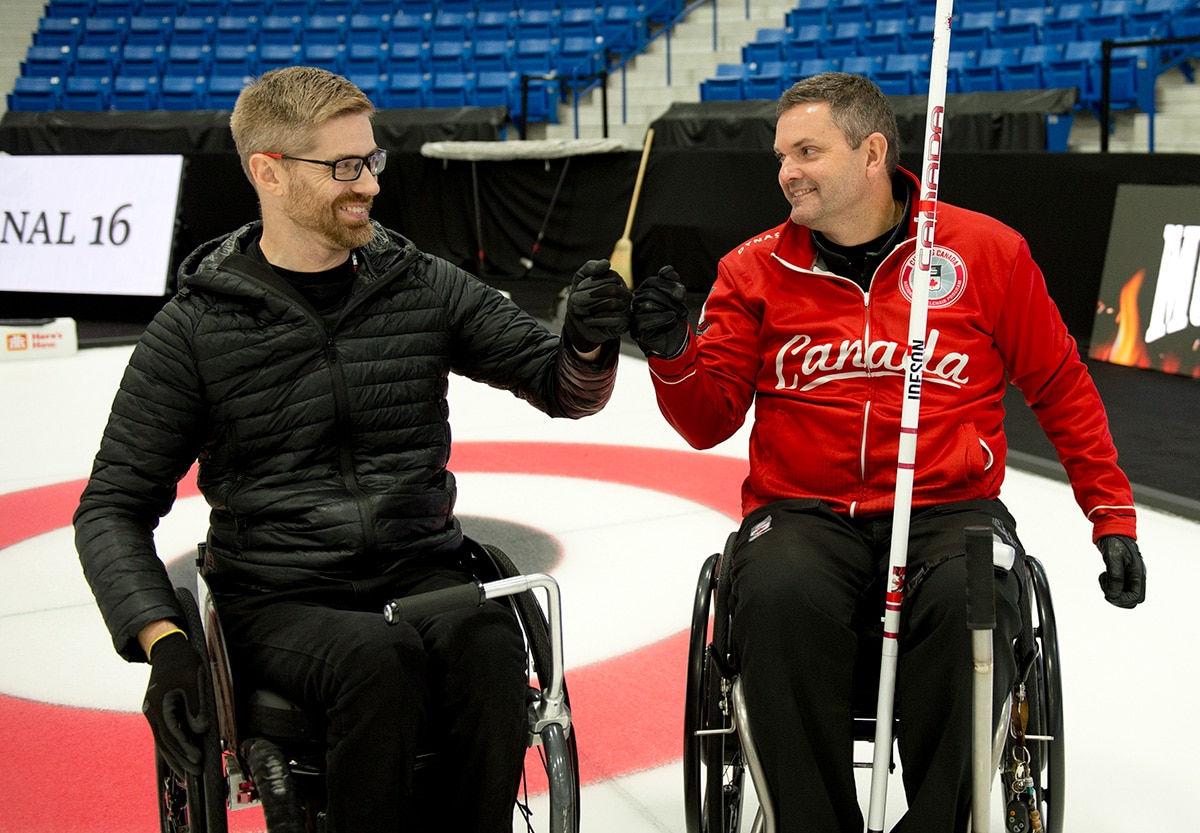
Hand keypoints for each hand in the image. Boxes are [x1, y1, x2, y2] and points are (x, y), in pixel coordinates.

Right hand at [143, 631, 208, 773]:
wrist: (167, 647)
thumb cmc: (182, 661)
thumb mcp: (193, 679)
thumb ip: (196, 705)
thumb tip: (199, 730)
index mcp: (159, 704)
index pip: (173, 733)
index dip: (186, 748)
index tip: (198, 758)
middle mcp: (152, 711)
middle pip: (165, 742)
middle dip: (180, 759)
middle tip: (194, 772)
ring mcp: (153, 711)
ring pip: (162, 740)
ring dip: (174, 756)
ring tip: (185, 772)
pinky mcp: (157, 710)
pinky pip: (163, 733)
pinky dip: (171, 745)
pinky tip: (178, 754)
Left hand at [563, 258, 631, 352]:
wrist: (580, 324)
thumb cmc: (582, 299)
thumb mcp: (581, 279)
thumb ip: (591, 267)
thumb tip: (606, 263)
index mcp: (616, 280)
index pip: (610, 276)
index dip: (592, 281)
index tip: (578, 288)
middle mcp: (624, 293)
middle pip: (612, 289)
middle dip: (590, 294)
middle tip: (575, 299)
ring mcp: (626, 309)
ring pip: (612, 304)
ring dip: (592, 307)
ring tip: (578, 310)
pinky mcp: (624, 323)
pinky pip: (614, 320)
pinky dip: (596, 319)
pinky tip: (586, 320)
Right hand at [631, 266, 690, 358]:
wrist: (677, 342)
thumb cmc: (675, 319)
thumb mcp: (677, 298)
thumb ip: (672, 282)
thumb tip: (667, 269)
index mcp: (644, 292)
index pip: (652, 281)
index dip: (668, 285)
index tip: (682, 294)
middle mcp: (636, 303)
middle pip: (649, 292)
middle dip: (670, 299)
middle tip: (683, 308)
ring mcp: (635, 316)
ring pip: (647, 304)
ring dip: (668, 308)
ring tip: (679, 315)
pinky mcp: (636, 330)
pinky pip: (645, 320)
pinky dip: (662, 318)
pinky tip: (672, 319)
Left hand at [1097, 535, 1145, 608]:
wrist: (1111, 530)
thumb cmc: (1115, 542)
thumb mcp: (1114, 559)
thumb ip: (1116, 577)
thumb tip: (1114, 594)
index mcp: (1138, 574)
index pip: (1135, 597)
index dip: (1122, 599)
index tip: (1109, 590)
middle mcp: (1135, 577)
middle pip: (1131, 599)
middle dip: (1117, 597)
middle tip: (1106, 586)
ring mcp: (1129, 576)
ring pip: (1124, 595)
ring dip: (1112, 592)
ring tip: (1104, 578)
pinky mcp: (1121, 573)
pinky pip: (1118, 587)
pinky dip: (1109, 586)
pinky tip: (1104, 575)